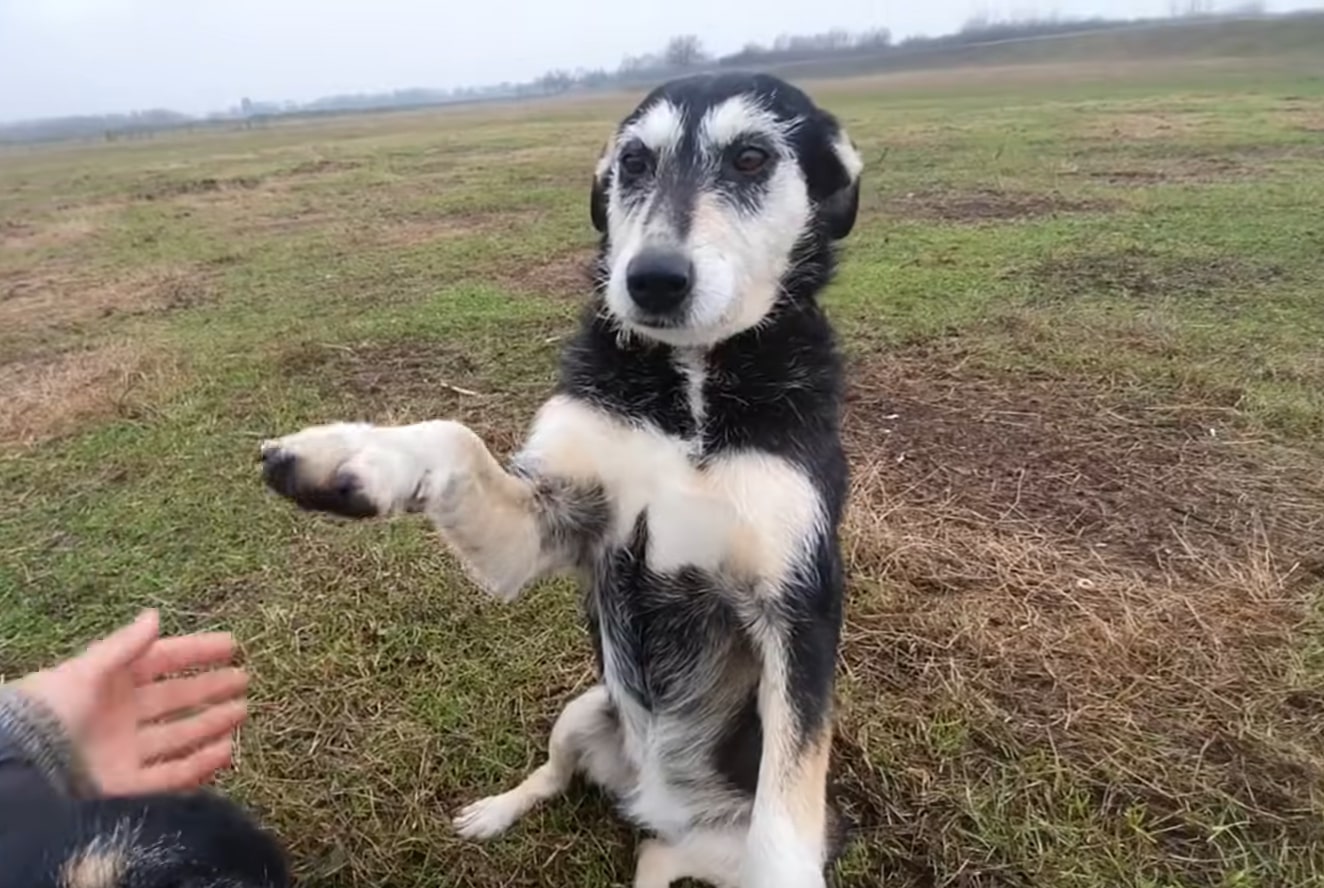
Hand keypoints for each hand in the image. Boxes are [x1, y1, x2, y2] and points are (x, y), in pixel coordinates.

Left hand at [16, 609, 248, 795]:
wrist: (22, 763)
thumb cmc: (50, 709)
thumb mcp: (87, 669)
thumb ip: (125, 646)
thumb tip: (155, 615)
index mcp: (111, 683)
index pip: (162, 661)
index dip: (196, 652)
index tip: (232, 645)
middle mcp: (123, 716)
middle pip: (175, 699)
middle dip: (210, 688)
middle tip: (244, 679)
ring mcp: (126, 752)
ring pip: (179, 735)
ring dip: (211, 723)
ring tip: (242, 711)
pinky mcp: (128, 786)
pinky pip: (171, 774)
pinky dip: (200, 765)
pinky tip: (226, 750)